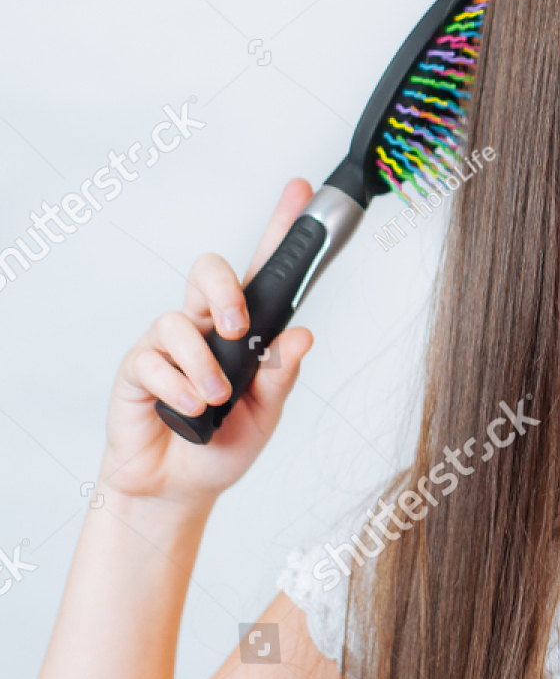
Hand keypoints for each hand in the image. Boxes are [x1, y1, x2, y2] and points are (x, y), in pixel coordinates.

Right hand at [99, 179, 316, 508]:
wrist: (178, 488)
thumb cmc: (223, 445)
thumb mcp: (267, 413)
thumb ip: (283, 374)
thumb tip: (303, 336)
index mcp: (243, 331)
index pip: (261, 271)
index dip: (280, 229)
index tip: (300, 190)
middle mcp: (204, 327)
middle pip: (208, 271)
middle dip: (223, 290)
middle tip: (236, 327)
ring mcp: (167, 345)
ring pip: (178, 320)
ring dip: (203, 364)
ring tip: (215, 398)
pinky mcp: (136, 368)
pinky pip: (153, 360)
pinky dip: (178, 387)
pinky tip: (189, 408)